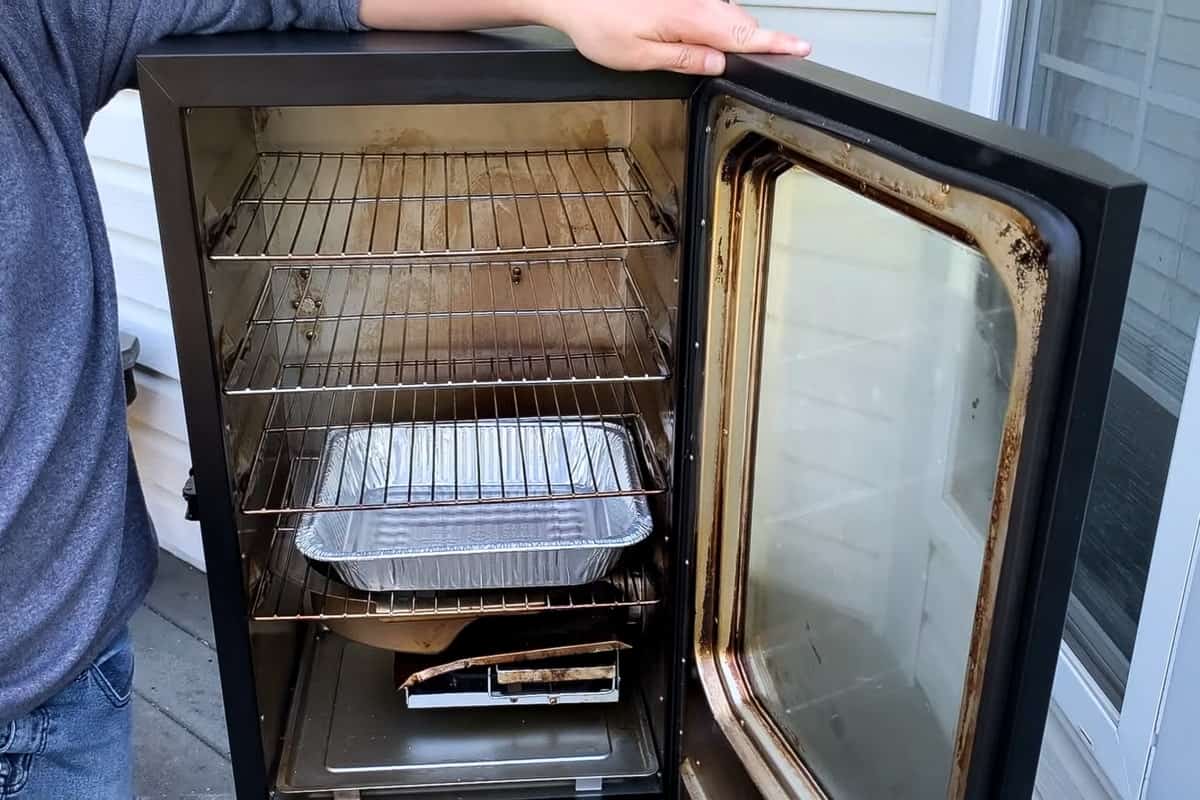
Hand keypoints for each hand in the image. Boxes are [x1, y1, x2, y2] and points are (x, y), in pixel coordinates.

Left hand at [538, 0, 810, 74]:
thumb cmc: (599, 23)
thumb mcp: (639, 57)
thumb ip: (683, 60)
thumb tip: (717, 65)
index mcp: (691, 19)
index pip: (745, 35)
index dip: (776, 44)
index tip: (802, 48)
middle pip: (741, 23)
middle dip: (756, 41)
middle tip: (771, 57)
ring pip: (726, 13)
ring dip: (732, 32)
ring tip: (728, 53)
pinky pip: (710, 5)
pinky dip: (715, 21)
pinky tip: (701, 35)